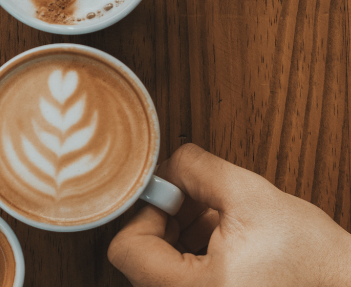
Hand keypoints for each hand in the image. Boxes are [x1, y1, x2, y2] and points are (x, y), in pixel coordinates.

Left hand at [108, 144, 350, 285]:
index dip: (145, 212)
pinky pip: (179, 278)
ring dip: (178, 234)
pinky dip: (191, 252)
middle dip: (164, 220)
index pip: (127, 249)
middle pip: (140, 258)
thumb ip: (197, 171)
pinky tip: (221, 238)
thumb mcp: (251, 197)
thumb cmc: (314, 259)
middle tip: (194, 200)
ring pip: (159, 267)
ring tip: (217, 219)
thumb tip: (166, 165)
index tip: (170, 194)